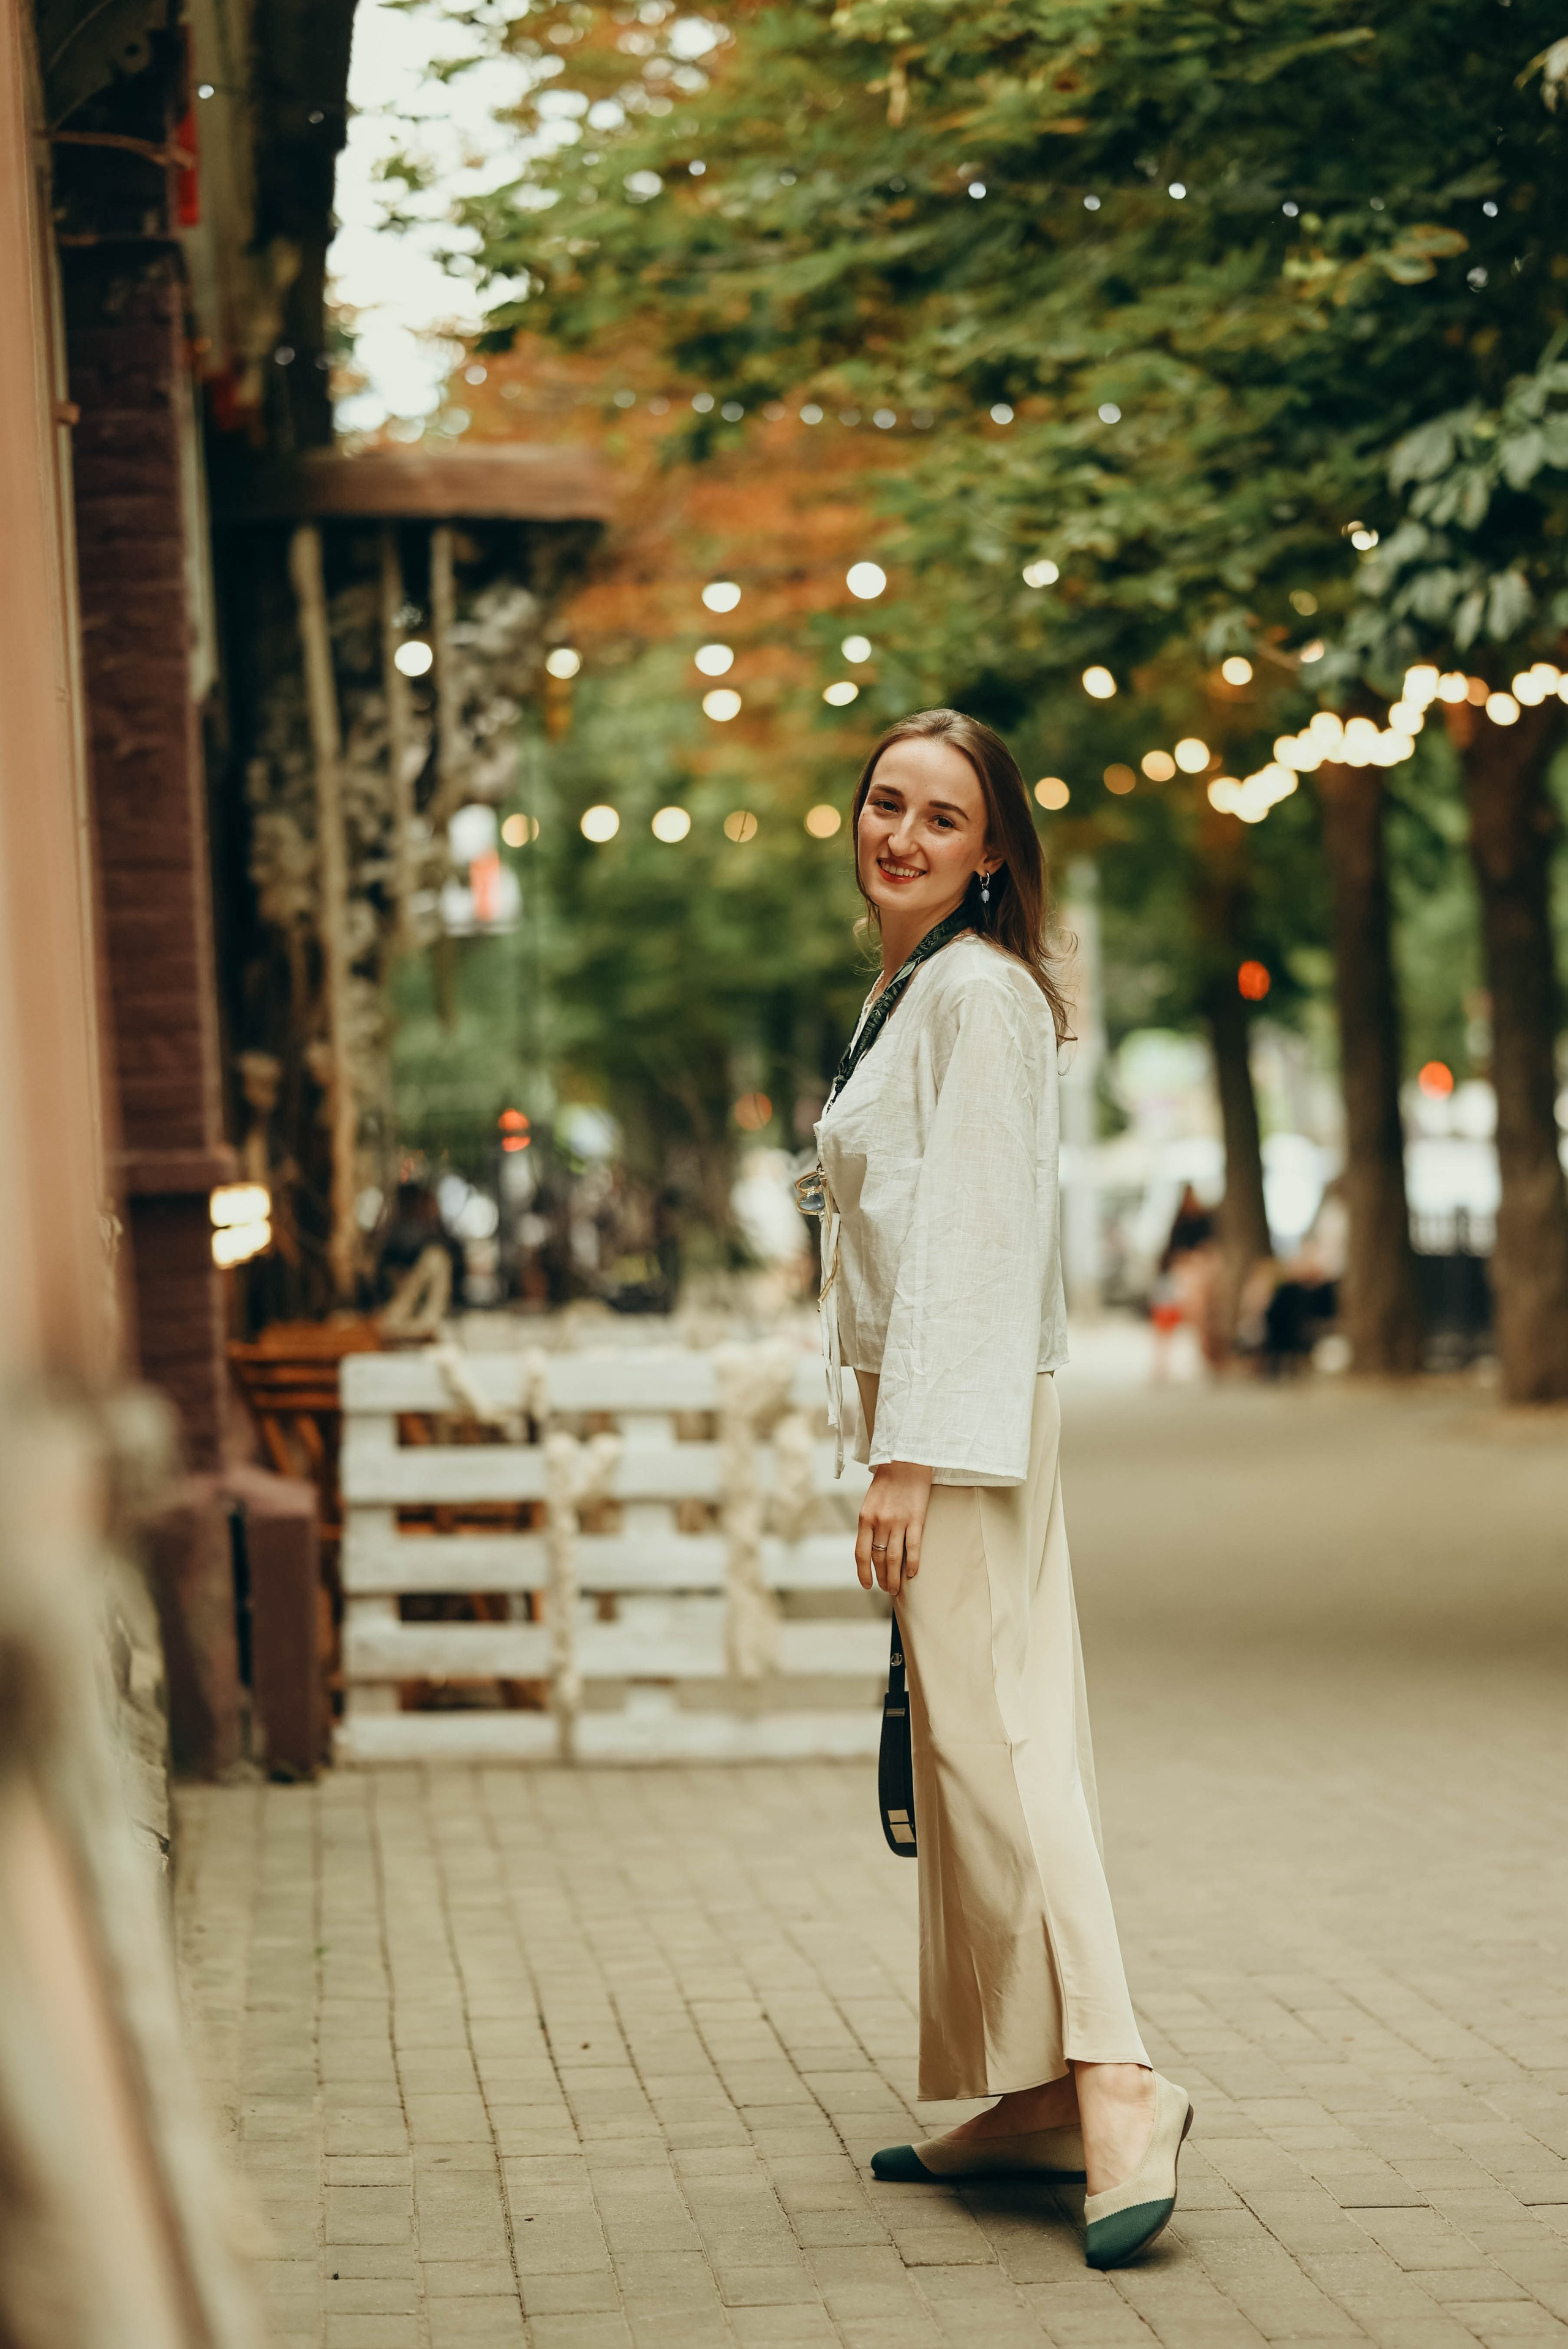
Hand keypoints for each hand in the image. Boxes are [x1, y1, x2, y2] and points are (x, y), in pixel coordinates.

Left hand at [855, 1460, 933, 1594]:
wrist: (905, 1460)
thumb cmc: (888, 1482)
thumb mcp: (871, 1502)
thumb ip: (870, 1524)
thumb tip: (872, 1548)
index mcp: (865, 1518)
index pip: (861, 1553)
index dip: (863, 1573)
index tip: (867, 1585)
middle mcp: (880, 1522)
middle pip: (879, 1559)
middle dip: (882, 1578)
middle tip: (886, 1589)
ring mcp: (898, 1521)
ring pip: (895, 1558)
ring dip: (895, 1577)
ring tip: (896, 1588)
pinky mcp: (916, 1518)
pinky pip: (913, 1547)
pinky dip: (912, 1563)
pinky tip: (911, 1573)